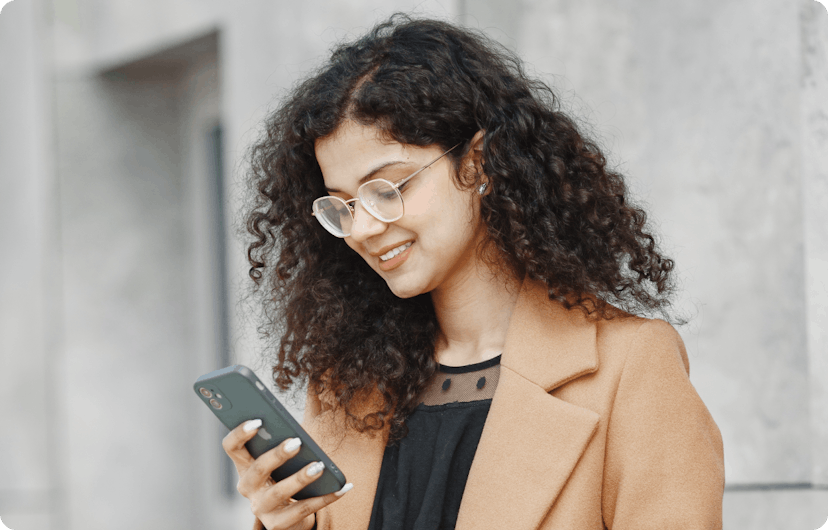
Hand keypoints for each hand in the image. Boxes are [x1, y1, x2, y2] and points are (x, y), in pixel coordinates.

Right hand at [222, 419, 352, 529]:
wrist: (288, 516)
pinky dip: (326, 498)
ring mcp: (261, 508)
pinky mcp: (277, 524)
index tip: (257, 421)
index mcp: (244, 465)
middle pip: (258, 469)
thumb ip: (281, 441)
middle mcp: (248, 488)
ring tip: (320, 466)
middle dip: (277, 455)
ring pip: (280, 492)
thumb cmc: (283, 476)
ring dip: (300, 478)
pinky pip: (304, 510)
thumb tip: (299, 430)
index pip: (232, 447)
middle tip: (297, 442)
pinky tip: (343, 488)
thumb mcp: (279, 460)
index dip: (240, 433)